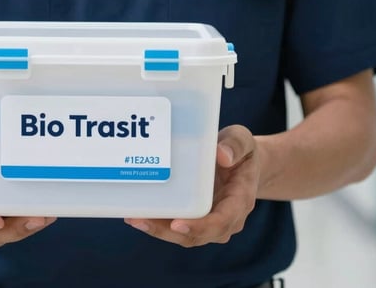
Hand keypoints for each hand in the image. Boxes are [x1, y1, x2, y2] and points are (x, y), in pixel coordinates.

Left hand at [125, 125, 259, 246]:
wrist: (241, 163)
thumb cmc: (240, 151)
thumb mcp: (242, 140)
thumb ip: (235, 144)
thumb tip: (222, 155)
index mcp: (240, 201)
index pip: (221, 221)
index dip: (200, 226)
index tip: (177, 224)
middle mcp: (226, 219)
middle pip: (197, 235)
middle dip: (166, 231)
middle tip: (140, 220)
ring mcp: (210, 222)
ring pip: (184, 236)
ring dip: (158, 230)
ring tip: (133, 218)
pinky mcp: (197, 219)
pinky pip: (177, 227)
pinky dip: (158, 224)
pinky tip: (137, 214)